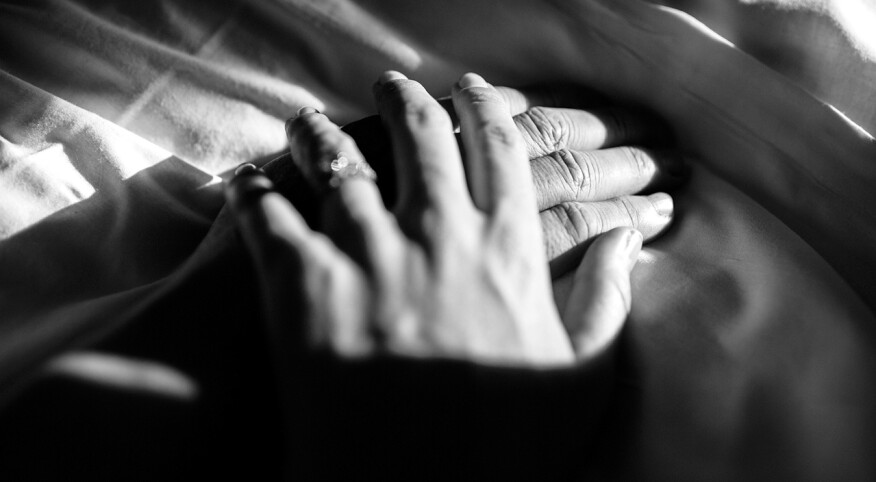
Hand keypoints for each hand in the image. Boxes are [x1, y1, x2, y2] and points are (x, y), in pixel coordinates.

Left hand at [226, 71, 642, 366]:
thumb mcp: (581, 378)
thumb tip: (630, 238)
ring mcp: (366, 256)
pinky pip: (271, 217)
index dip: (485, 110)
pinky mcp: (302, 288)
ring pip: (341, 163)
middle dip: (408, 99)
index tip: (474, 89)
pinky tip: (247, 177)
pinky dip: (256, 191)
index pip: (499, 151)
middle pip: (422, 138)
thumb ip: (607, 300)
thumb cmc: (504, 452)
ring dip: (322, 131)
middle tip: (395, 83)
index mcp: (505, 250)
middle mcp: (437, 235)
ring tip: (310, 115)